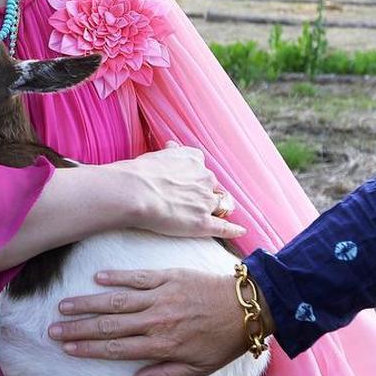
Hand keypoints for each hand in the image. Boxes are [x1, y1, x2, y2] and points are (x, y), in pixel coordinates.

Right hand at [49, 266, 273, 375]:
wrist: (248, 307)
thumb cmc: (224, 341)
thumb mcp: (199, 368)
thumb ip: (165, 374)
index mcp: (162, 346)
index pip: (117, 348)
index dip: (90, 349)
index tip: (68, 350)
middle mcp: (156, 321)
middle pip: (109, 326)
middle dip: (78, 329)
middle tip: (53, 330)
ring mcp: (160, 297)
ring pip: (116, 301)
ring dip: (88, 303)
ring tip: (64, 306)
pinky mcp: (167, 277)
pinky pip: (136, 277)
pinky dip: (116, 278)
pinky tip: (96, 279)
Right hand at [114, 142, 245, 240]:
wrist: (135, 191)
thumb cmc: (140, 173)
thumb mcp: (156, 155)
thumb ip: (169, 152)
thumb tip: (172, 144)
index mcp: (194, 160)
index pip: (202, 169)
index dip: (197, 178)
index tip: (189, 183)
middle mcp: (205, 178)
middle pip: (213, 187)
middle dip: (207, 194)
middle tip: (192, 202)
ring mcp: (205, 201)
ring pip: (222, 205)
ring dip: (219, 209)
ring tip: (216, 215)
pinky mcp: (203, 223)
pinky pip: (224, 228)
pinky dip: (233, 230)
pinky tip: (239, 231)